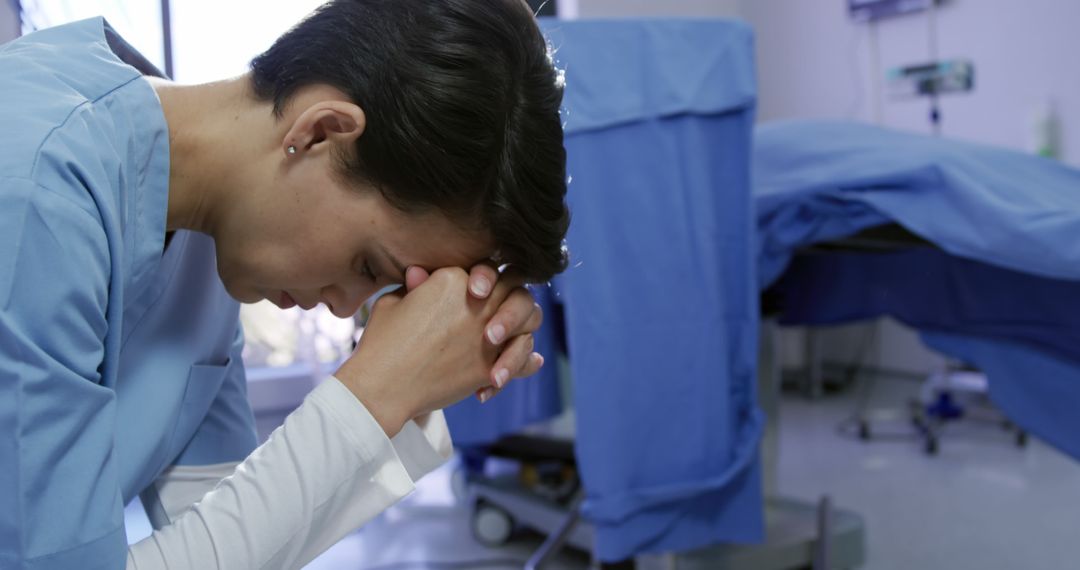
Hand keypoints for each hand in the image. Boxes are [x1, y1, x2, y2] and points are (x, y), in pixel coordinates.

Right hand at [334, 266, 537, 436]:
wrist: (383, 385)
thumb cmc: (382, 341)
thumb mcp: (394, 301)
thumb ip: (416, 286)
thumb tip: (422, 274)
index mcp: (453, 278)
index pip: (486, 268)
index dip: (484, 278)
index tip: (474, 291)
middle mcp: (479, 303)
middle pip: (516, 287)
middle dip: (512, 296)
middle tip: (499, 311)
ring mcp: (488, 335)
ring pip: (531, 318)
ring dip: (525, 324)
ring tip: (509, 335)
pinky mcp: (490, 366)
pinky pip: (525, 360)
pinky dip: (527, 361)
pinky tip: (531, 361)